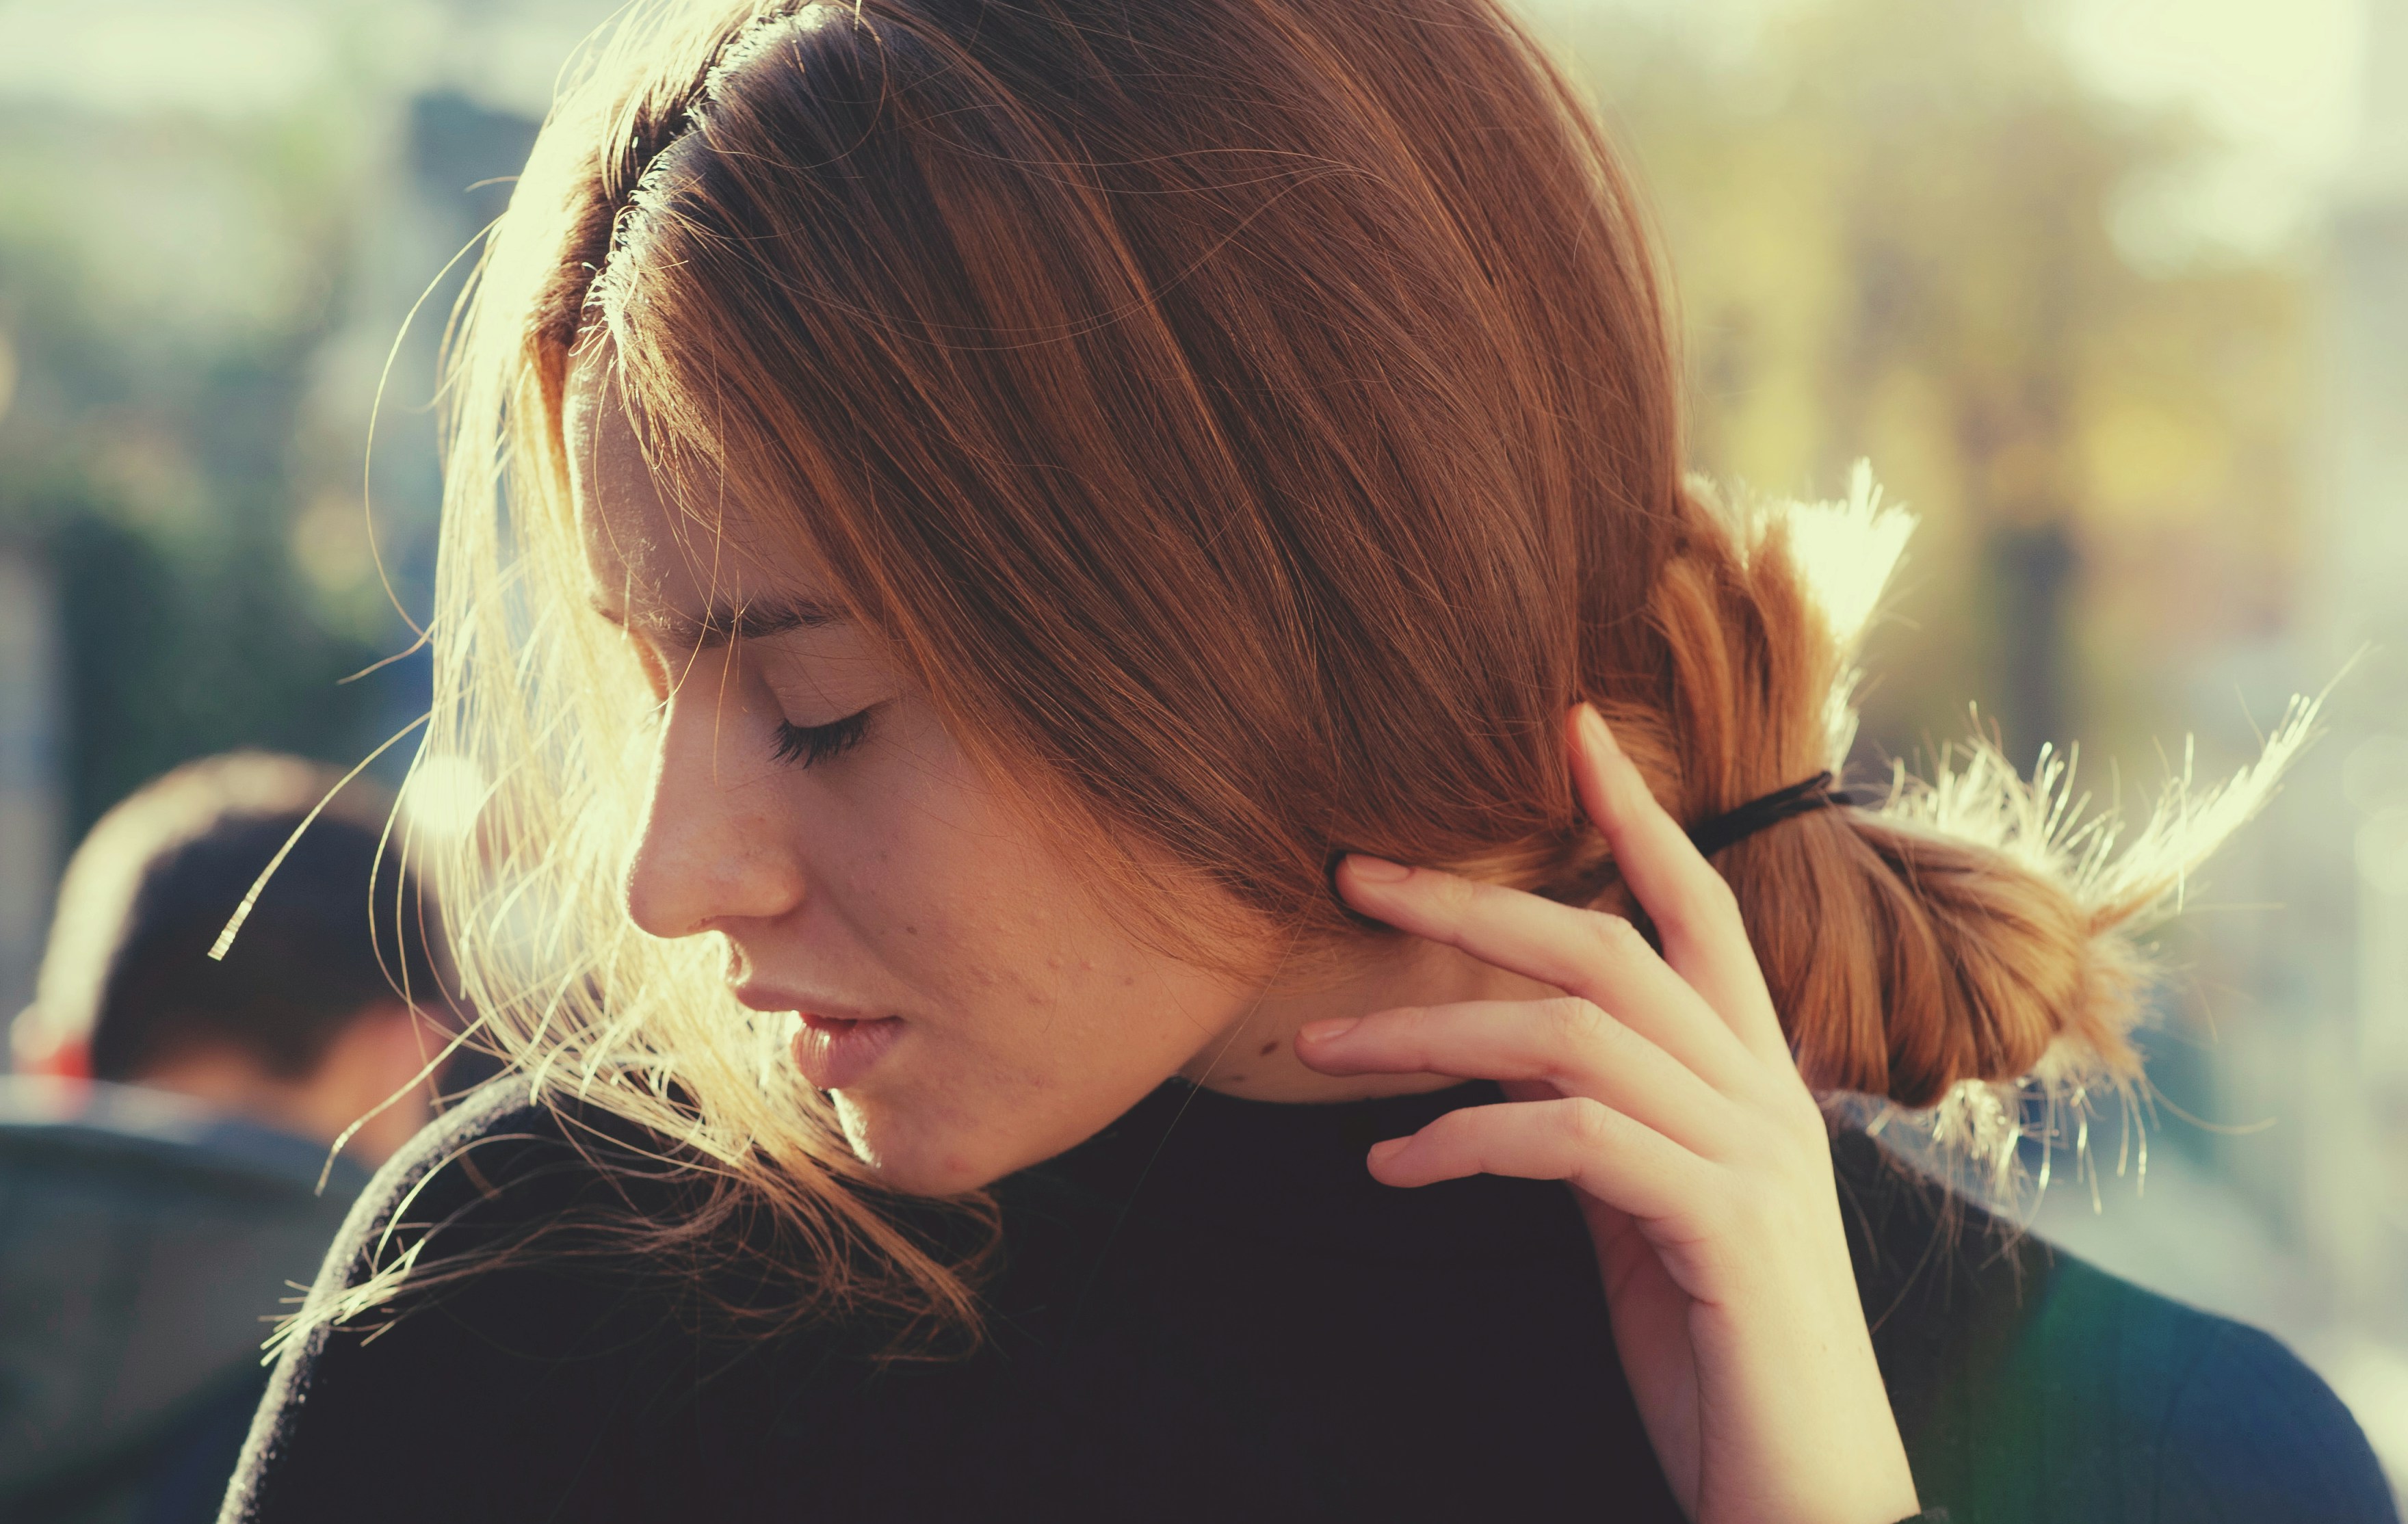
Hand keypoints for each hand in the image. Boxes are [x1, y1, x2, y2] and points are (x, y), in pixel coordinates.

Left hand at [1295, 706, 1918, 1523]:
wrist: (1803, 1488)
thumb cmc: (1719, 1346)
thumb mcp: (1651, 1208)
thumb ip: (1605, 1121)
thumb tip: (1510, 1065)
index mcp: (1754, 1074)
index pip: (1702, 906)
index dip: (1637, 812)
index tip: (1568, 729)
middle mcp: (1764, 1093)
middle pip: (1609, 946)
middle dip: (1474, 901)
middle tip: (1357, 876)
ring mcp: (1752, 1153)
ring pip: (1574, 1034)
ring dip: (1430, 1033)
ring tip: (1324, 1049)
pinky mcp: (1722, 1224)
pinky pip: (1572, 1142)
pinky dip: (1464, 1140)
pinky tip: (1389, 1165)